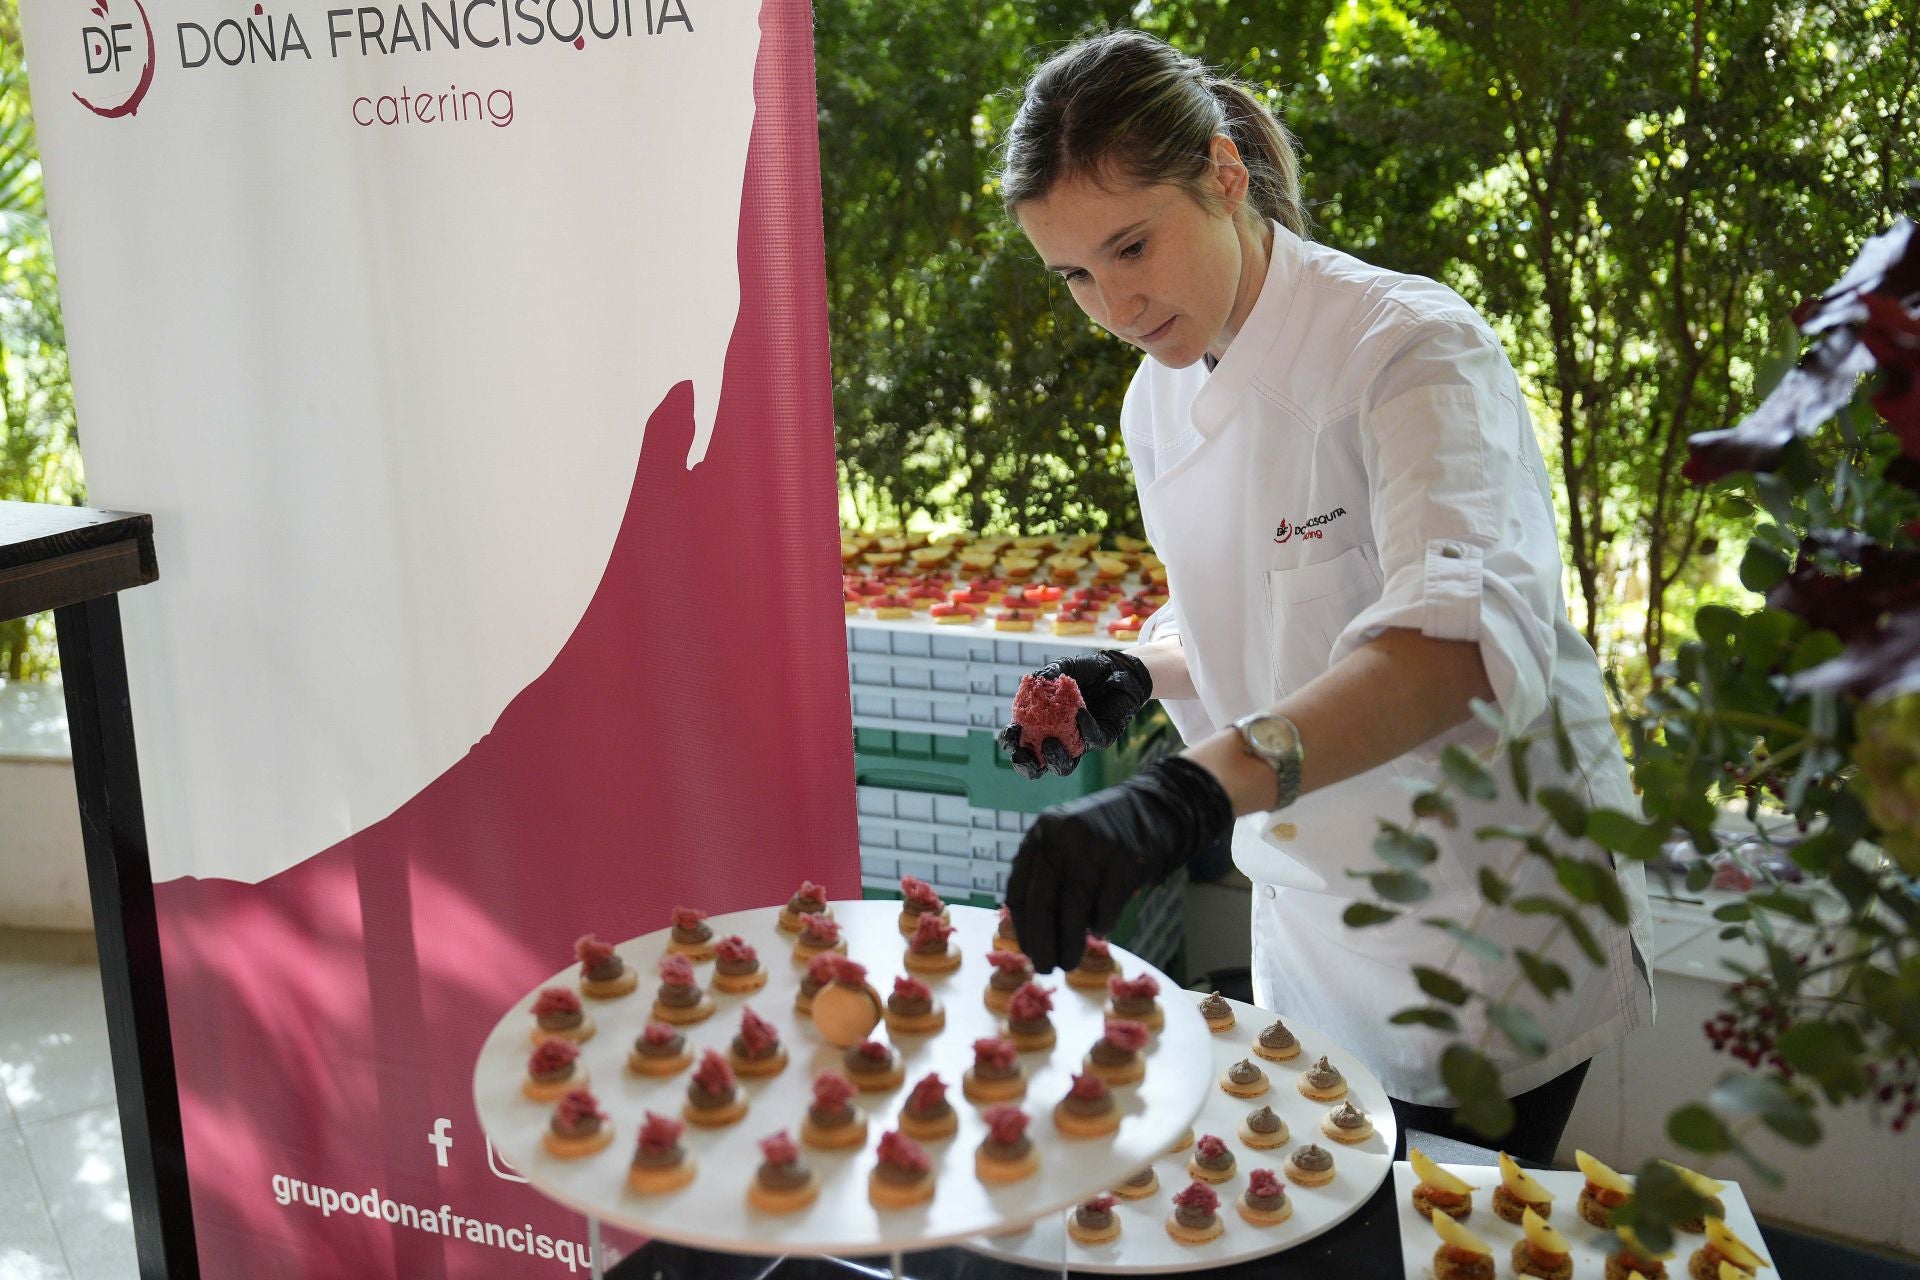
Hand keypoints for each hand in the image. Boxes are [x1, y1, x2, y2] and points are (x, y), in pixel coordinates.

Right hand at [998, 650, 1152, 778]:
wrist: (1116, 669)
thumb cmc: (1086, 671)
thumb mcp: (1062, 668)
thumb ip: (1046, 676)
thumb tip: (1031, 681)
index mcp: (1041, 725)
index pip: (1020, 742)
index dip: (1011, 743)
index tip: (1012, 731)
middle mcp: (1057, 739)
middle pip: (1037, 764)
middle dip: (1026, 765)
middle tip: (1023, 754)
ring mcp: (1078, 743)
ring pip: (1064, 766)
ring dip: (1054, 760)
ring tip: (1050, 743)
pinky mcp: (1100, 740)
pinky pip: (1091, 741)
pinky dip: (1084, 729)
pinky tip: (1080, 712)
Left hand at [1006, 756, 1232, 972]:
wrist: (1156, 808)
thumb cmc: (1105, 836)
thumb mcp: (1066, 843)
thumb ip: (1048, 876)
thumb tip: (1033, 934)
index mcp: (1040, 834)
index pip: (1019, 889)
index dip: (1021, 927)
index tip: (1027, 950)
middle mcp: (1061, 837)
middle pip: (1042, 903)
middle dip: (1041, 942)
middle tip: (1044, 967)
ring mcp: (1094, 847)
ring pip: (1073, 910)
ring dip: (1069, 944)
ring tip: (1069, 963)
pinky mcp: (1125, 860)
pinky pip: (1106, 906)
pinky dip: (1101, 925)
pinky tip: (1100, 932)